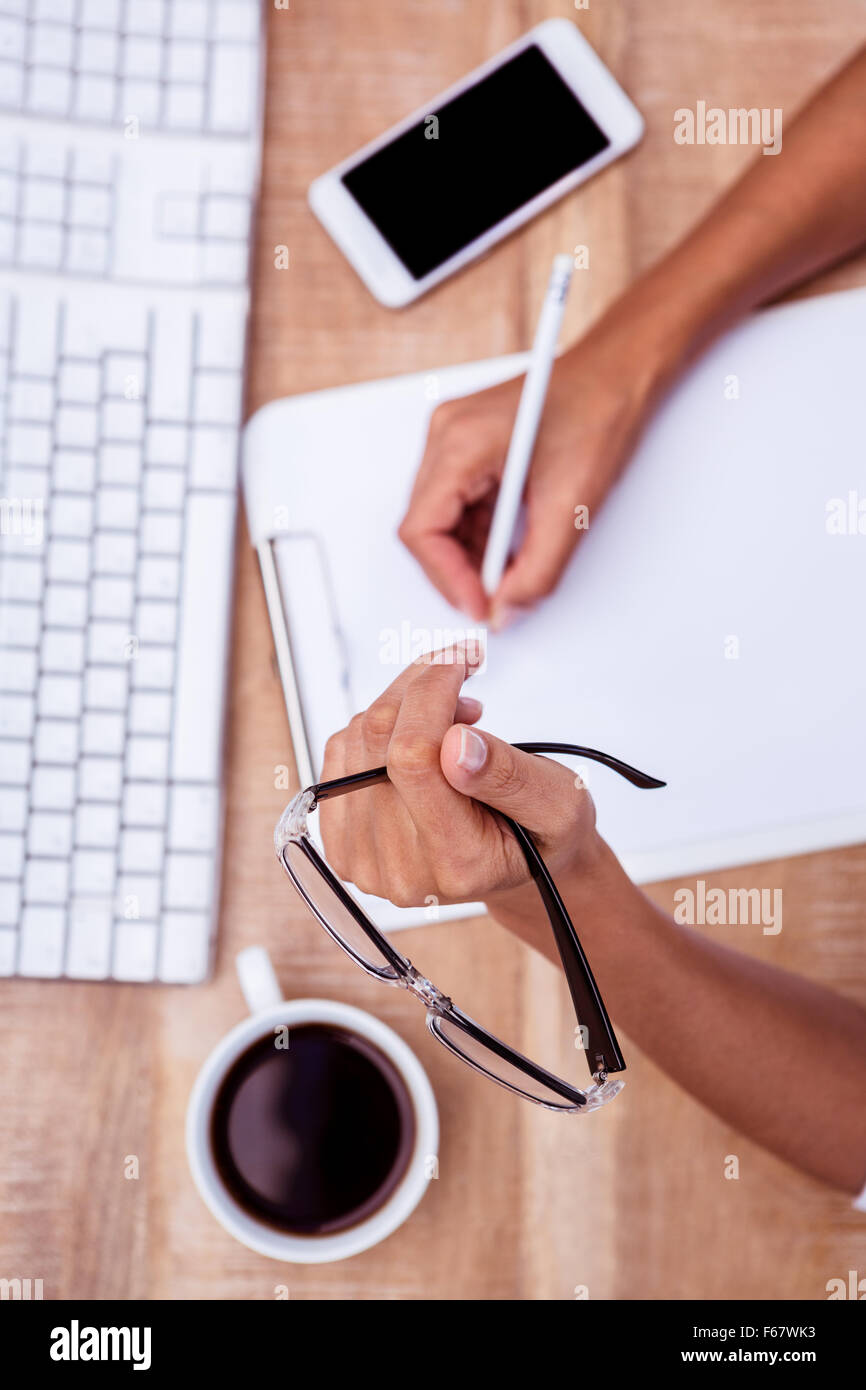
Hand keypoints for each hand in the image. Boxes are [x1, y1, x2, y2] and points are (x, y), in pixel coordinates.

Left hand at [318, 645, 600, 910]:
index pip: (414, 757)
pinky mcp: (342, 843)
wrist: (516, 869)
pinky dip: (379, 728)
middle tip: (463, 673)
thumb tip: (456, 742)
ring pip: (356, 739)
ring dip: (402, 705)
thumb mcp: (558, 803)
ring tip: (453, 720)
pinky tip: (420, 739)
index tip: (464, 659)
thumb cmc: (539, 834)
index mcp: (457, 864)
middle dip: (420, 686)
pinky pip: (341, 753)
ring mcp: (363, 860)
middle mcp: (400, 870)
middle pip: (379, 741)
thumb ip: (510, 775)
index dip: (432, 690)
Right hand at [398, 322, 659, 625]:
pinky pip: (458, 502)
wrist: (621, 375)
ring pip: (439, 518)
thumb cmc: (600, 413)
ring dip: (470, 553)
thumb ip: (537, 571)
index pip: (421, 529)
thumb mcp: (571, 506)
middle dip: (457, 569)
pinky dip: (480, 533)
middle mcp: (446, 435)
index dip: (446, 578)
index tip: (478, 606)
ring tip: (508, 572)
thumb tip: (507, 610)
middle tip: (494, 598)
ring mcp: (453, 437)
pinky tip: (509, 546)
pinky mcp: (468, 445)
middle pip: (424, 525)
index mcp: (461, 441)